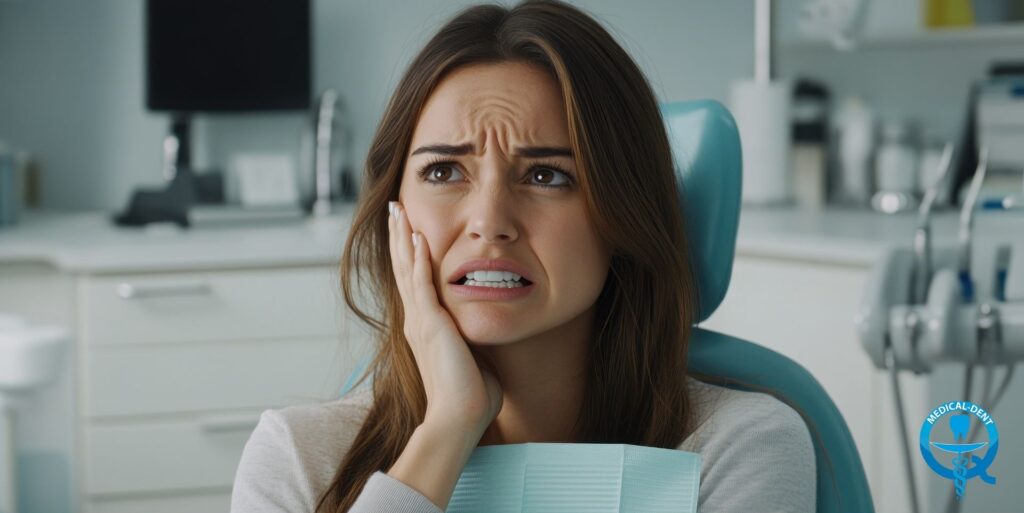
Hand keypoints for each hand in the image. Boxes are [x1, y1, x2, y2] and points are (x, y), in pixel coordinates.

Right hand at [388, 201, 502, 434]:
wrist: (460, 418)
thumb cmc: (471, 396)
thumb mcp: (472, 358)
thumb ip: (472, 341)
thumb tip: (483, 336)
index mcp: (425, 327)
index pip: (412, 280)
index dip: (407, 253)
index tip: (407, 228)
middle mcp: (417, 321)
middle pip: (402, 267)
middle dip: (398, 235)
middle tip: (393, 208)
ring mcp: (421, 322)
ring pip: (406, 269)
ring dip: (403, 237)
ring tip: (398, 210)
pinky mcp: (431, 325)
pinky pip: (421, 285)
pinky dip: (417, 259)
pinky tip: (417, 237)